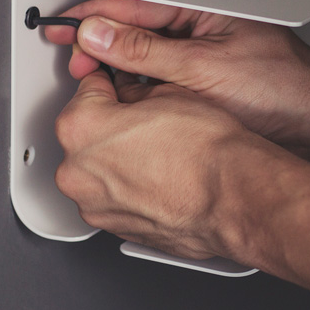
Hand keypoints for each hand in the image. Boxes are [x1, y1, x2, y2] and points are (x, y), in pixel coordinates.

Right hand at [45, 0, 309, 156]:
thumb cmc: (281, 87)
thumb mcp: (203, 68)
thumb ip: (147, 51)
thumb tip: (102, 37)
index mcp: (199, 9)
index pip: (131, 6)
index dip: (91, 18)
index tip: (59, 28)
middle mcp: (199, 28)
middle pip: (134, 29)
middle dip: (99, 45)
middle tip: (73, 63)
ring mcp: (202, 56)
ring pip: (145, 57)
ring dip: (117, 69)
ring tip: (93, 85)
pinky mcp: (206, 82)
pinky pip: (160, 80)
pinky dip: (139, 89)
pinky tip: (126, 103)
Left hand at [54, 67, 271, 259]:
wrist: (233, 198)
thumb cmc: (207, 151)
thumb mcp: (169, 94)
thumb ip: (134, 91)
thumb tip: (129, 93)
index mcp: (81, 126)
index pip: (86, 88)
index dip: (111, 83)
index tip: (120, 85)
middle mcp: (76, 170)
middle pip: (84, 133)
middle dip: (110, 123)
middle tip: (146, 120)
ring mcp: (92, 204)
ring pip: (95, 169)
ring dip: (116, 158)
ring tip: (157, 152)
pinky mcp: (112, 227)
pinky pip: (110, 197)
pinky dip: (127, 187)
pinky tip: (157, 177)